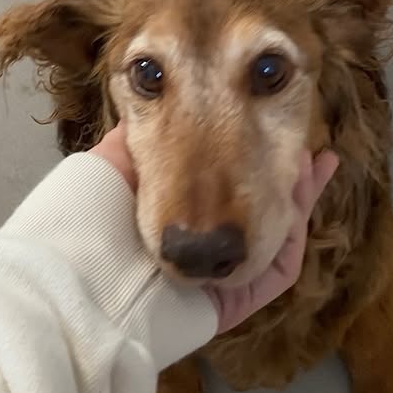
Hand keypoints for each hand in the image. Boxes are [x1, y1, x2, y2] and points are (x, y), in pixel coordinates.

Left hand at [91, 127, 338, 331]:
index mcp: (170, 217)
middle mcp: (195, 247)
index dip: (251, 156)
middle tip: (308, 147)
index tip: (269, 121)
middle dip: (286, 177)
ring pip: (274, 238)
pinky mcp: (231, 302)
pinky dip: (293, 235)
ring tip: (313, 160)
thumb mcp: (118, 158)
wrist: (79, 274)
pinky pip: (277, 272)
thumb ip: (146, 131)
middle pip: (256, 213)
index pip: (221, 187)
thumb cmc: (89, 212)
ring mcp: (215, 275)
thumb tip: (159, 90)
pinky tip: (302, 194)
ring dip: (297, 197)